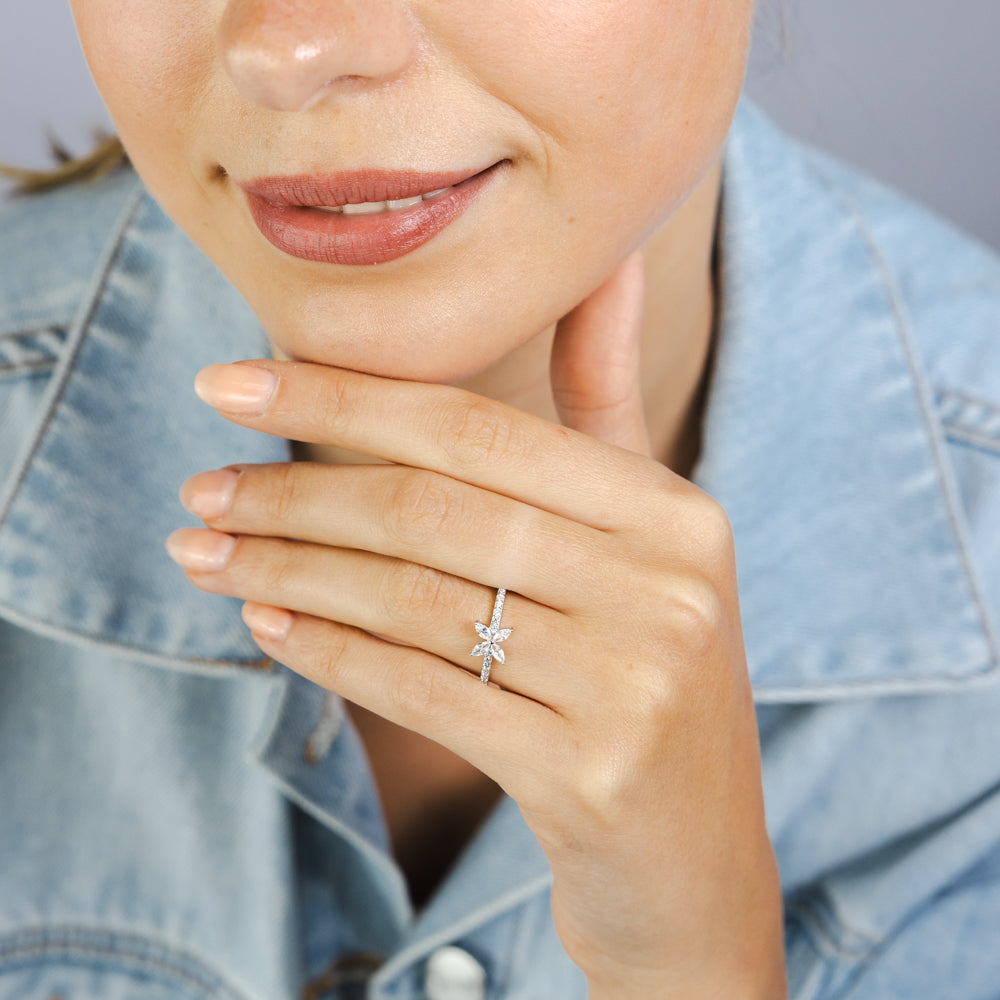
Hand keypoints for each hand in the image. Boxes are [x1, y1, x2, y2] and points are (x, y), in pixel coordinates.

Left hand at [166, 253, 785, 998]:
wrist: (690, 855)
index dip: (342, 399)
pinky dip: (329, 654)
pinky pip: (423, 693)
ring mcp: (633, 687)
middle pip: (434, 512)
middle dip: (293, 492)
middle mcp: (665, 590)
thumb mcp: (644, 536)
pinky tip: (264, 626)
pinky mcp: (586, 776)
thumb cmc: (645, 672)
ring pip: (415, 601)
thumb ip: (607, 402)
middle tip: (199, 487)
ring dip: (287, 571)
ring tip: (204, 552)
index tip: (231, 383)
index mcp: (675, 513)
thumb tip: (608, 260)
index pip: (479, 430)